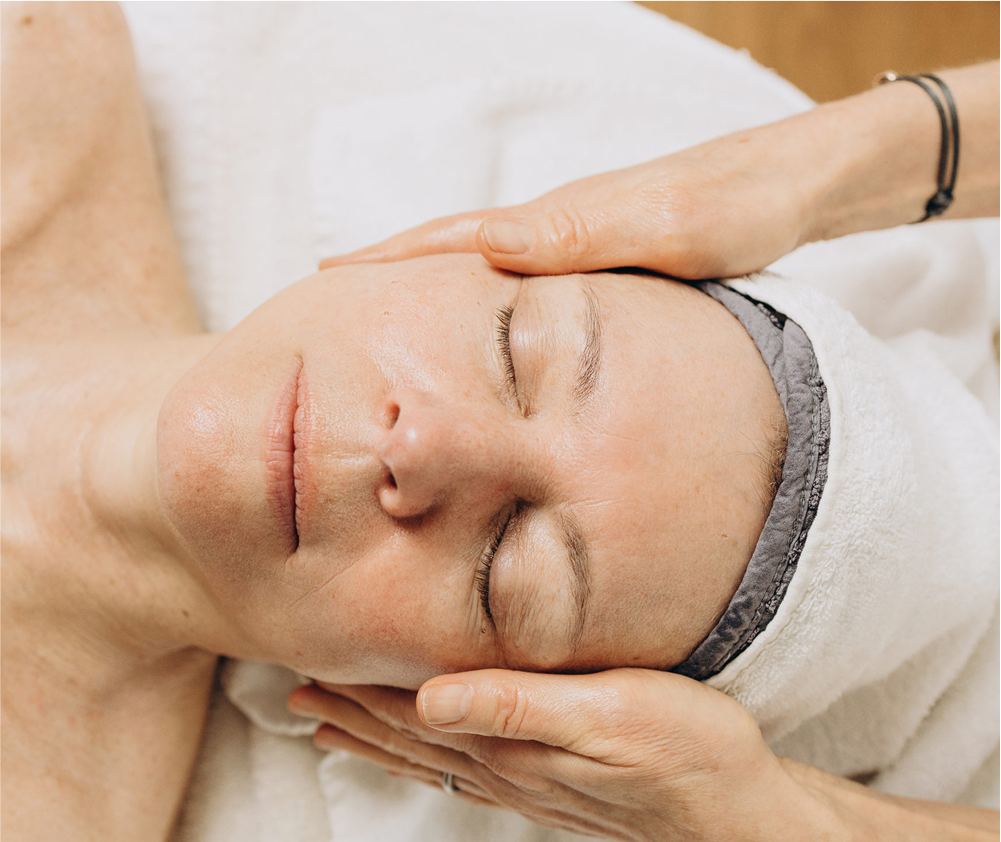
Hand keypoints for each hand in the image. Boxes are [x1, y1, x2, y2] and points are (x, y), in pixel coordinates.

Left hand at [288, 668, 806, 841]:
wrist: (743, 812)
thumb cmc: (687, 752)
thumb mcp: (609, 714)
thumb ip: (517, 704)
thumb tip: (429, 698)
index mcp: (512, 742)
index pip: (413, 712)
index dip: (356, 689)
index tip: (306, 668)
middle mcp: (509, 768)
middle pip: (410, 739)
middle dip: (350, 714)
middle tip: (296, 695)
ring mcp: (530, 784)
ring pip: (432, 760)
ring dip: (378, 742)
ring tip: (335, 730)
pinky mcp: (556, 786)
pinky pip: (467, 775)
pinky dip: (428, 762)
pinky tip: (429, 757)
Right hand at [319, 127, 820, 279]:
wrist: (792, 186)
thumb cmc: (736, 209)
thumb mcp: (662, 228)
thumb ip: (578, 236)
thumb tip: (487, 243)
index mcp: (556, 224)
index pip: (449, 239)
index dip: (384, 261)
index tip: (323, 279)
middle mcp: (555, 227)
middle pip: (450, 246)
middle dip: (386, 270)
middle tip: (329, 297)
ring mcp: (575, 238)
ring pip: (481, 261)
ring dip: (426, 281)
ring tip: (383, 311)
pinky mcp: (600, 253)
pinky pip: (518, 273)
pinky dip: (478, 289)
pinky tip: (478, 311)